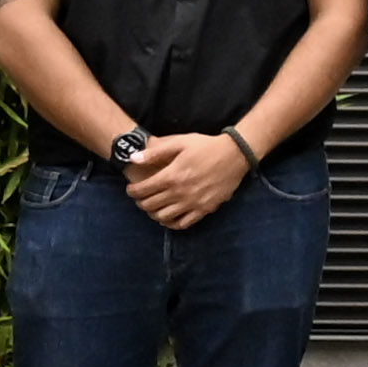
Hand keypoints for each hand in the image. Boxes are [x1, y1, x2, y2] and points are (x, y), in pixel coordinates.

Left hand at [122, 130, 245, 229]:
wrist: (235, 155)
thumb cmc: (206, 146)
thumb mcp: (180, 142)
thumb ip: (155, 152)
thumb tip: (133, 159)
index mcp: (172, 176)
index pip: (142, 190)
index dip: (132, 191)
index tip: (131, 189)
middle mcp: (180, 193)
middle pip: (150, 205)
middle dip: (140, 202)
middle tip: (141, 197)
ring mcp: (192, 203)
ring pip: (163, 217)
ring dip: (153, 213)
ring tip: (153, 207)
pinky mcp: (204, 209)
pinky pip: (182, 224)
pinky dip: (171, 223)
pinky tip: (168, 217)